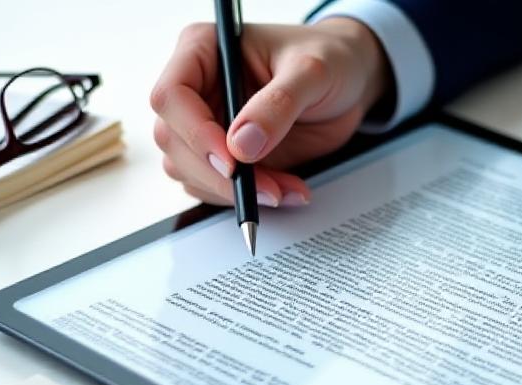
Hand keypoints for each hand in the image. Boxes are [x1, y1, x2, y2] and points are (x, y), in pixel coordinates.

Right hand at [150, 19, 389, 205]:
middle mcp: (196, 87)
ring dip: (235, 192)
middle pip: (173, 141)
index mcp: (203, 49)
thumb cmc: (330, 59)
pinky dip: (248, 197)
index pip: (172, 95)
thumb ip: (279, 103)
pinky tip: (285, 189)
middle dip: (218, 175)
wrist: (350, 83)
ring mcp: (206, 124)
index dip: (196, 133)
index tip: (233, 162)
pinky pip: (216, 187)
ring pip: (189, 171)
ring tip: (286, 189)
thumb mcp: (313, 72)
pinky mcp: (223, 154)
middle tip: (268, 190)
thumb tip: (242, 145)